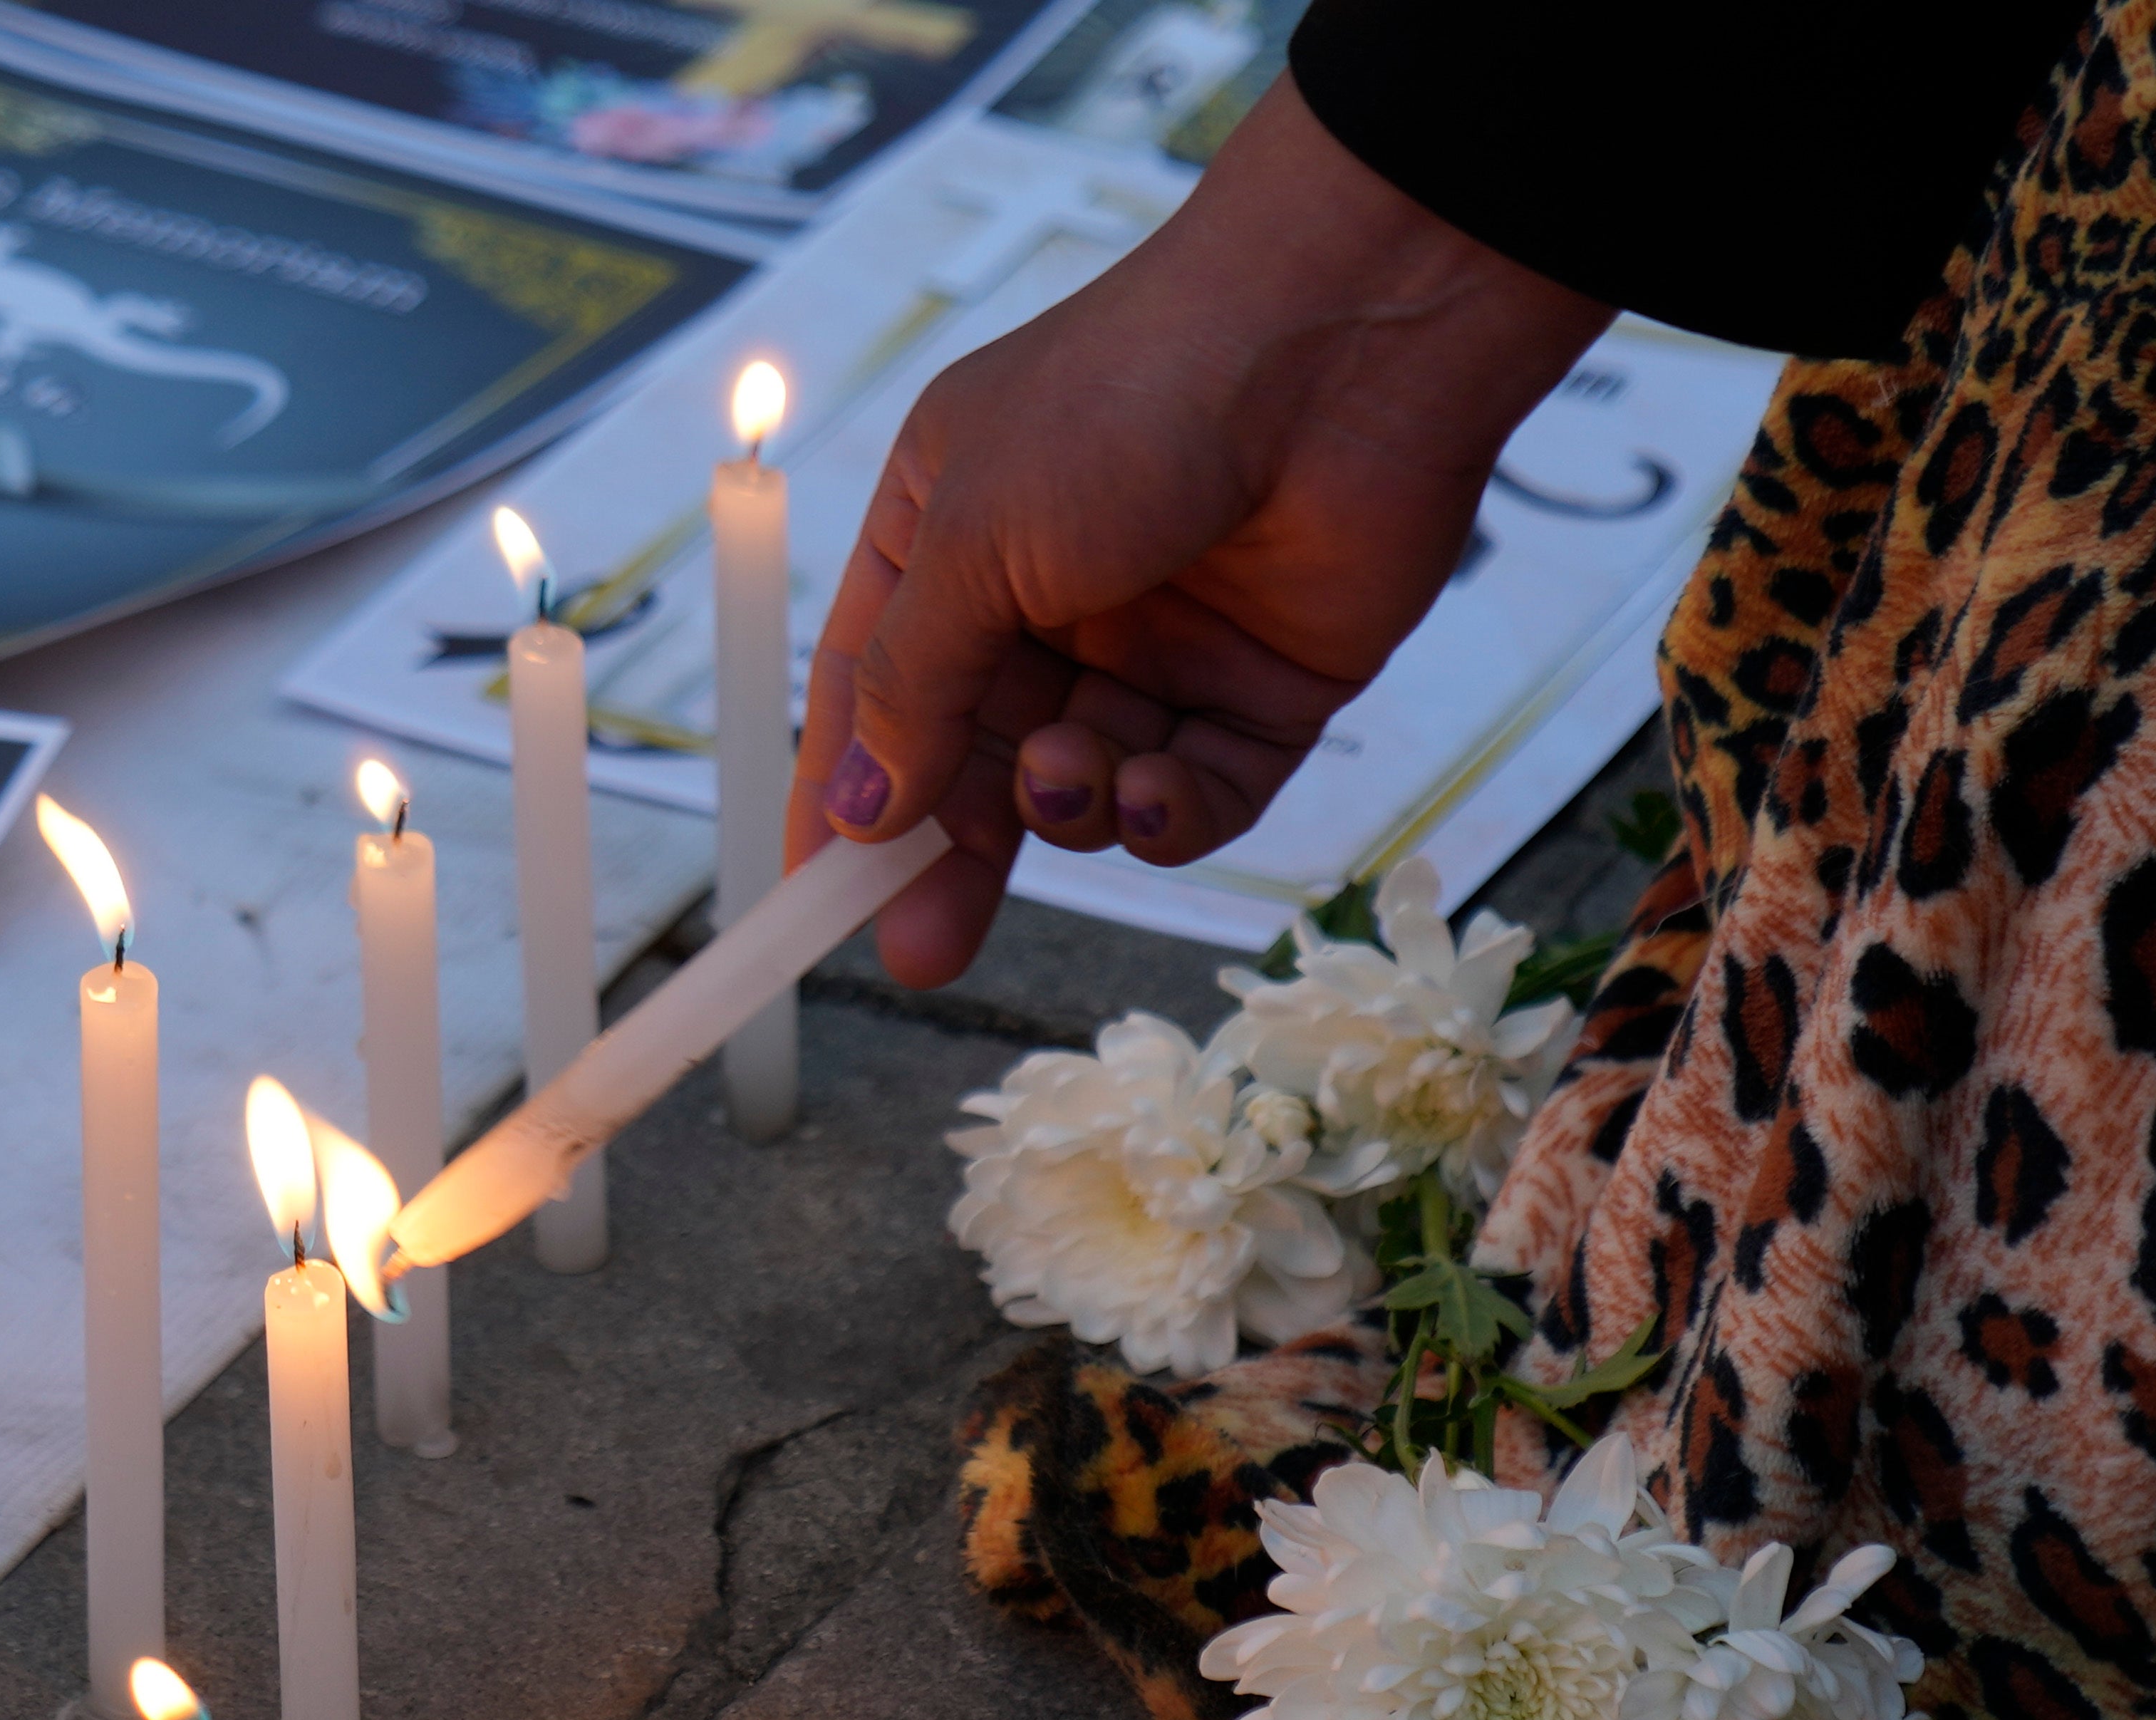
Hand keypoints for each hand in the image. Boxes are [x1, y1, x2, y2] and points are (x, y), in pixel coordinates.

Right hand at [791, 79, 1614, 984]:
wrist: (1349, 334)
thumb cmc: (1132, 394)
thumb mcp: (975, 538)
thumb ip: (910, 689)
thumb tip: (856, 812)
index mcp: (950, 533)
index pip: (870, 694)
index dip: (840, 801)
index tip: (806, 900)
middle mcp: (1049, 594)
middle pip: (976, 765)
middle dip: (950, 855)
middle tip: (920, 949)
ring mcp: (1159, 644)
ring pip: (1084, 789)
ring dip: (1067, 808)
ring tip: (1073, 774)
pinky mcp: (1263, 685)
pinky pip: (1197, 792)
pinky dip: (1167, 812)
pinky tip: (1156, 789)